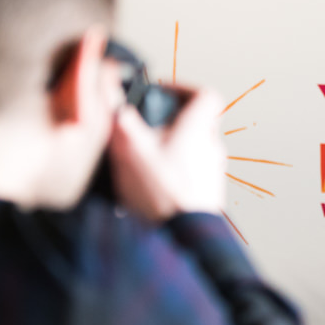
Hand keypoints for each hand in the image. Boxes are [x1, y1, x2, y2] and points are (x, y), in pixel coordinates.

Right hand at [109, 87, 224, 219]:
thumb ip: (121, 118)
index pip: (207, 95)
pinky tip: (151, 186)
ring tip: (144, 161)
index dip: (185, 88)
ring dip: (170, 149)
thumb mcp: (131, 147)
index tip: (164, 92)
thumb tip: (110, 94)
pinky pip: (191, 174)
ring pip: (193, 149)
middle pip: (197, 122)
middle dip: (170, 123)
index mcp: (198, 128)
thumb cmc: (163, 193)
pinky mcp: (209, 193)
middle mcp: (211, 148)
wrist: (183, 236)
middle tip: (146, 130)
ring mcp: (213, 172)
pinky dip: (173, 172)